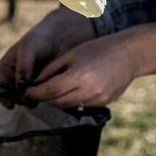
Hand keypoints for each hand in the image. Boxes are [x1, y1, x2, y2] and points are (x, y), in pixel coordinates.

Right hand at [0, 7, 95, 106]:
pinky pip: (39, 97)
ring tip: (37, 97)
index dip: (3, 97)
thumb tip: (21, 85)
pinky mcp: (42, 86)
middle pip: (12, 96)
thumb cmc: (39, 38)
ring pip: (26, 98)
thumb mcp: (28, 49)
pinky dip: (42, 98)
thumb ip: (23, 67)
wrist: (59, 38)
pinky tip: (46, 95)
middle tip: (27, 100)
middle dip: (18, 100)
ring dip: (30, 101)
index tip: (10, 104)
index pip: (0, 86)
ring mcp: (29, 84)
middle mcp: (15, 78)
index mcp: (6, 68)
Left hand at [24, 23, 155, 107]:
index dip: (35, 92)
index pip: (50, 90)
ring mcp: (98, 99)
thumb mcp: (72, 54)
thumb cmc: (98, 49)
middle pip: (57, 102)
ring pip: (69, 106)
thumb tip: (35, 83)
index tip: (26, 91)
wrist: (129, 55)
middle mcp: (89, 91)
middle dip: (44, 98)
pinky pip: (82, 106)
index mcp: (78, 75)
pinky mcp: (104, 103)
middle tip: (36, 93)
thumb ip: (52, 69)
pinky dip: (72, 101)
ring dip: (57, 101)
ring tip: (51, 92)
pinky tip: (71, 92)